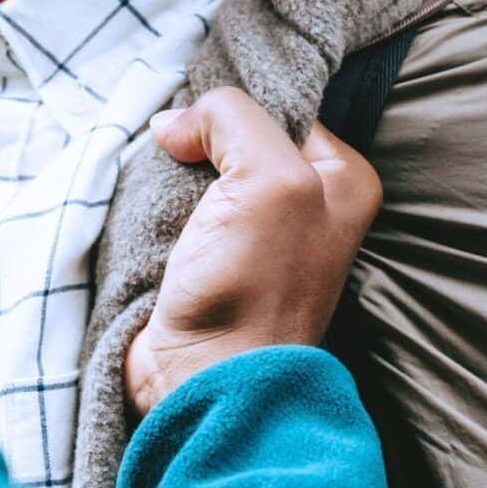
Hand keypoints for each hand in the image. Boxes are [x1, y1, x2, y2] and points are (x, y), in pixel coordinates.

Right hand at [125, 88, 382, 417]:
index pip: (282, 108)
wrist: (206, 380)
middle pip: (238, 139)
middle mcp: (306, 206)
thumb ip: (232, 120)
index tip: (195, 121)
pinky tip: (144, 207)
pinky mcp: (210, 261)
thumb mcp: (268, 179)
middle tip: (170, 151)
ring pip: (201, 172)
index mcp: (342, 181)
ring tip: (155, 184)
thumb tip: (174, 125)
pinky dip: (155, 203)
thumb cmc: (254, 289)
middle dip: (199, 140)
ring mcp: (254, 237)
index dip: (234, 107)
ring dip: (171, 173)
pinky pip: (178, 209)